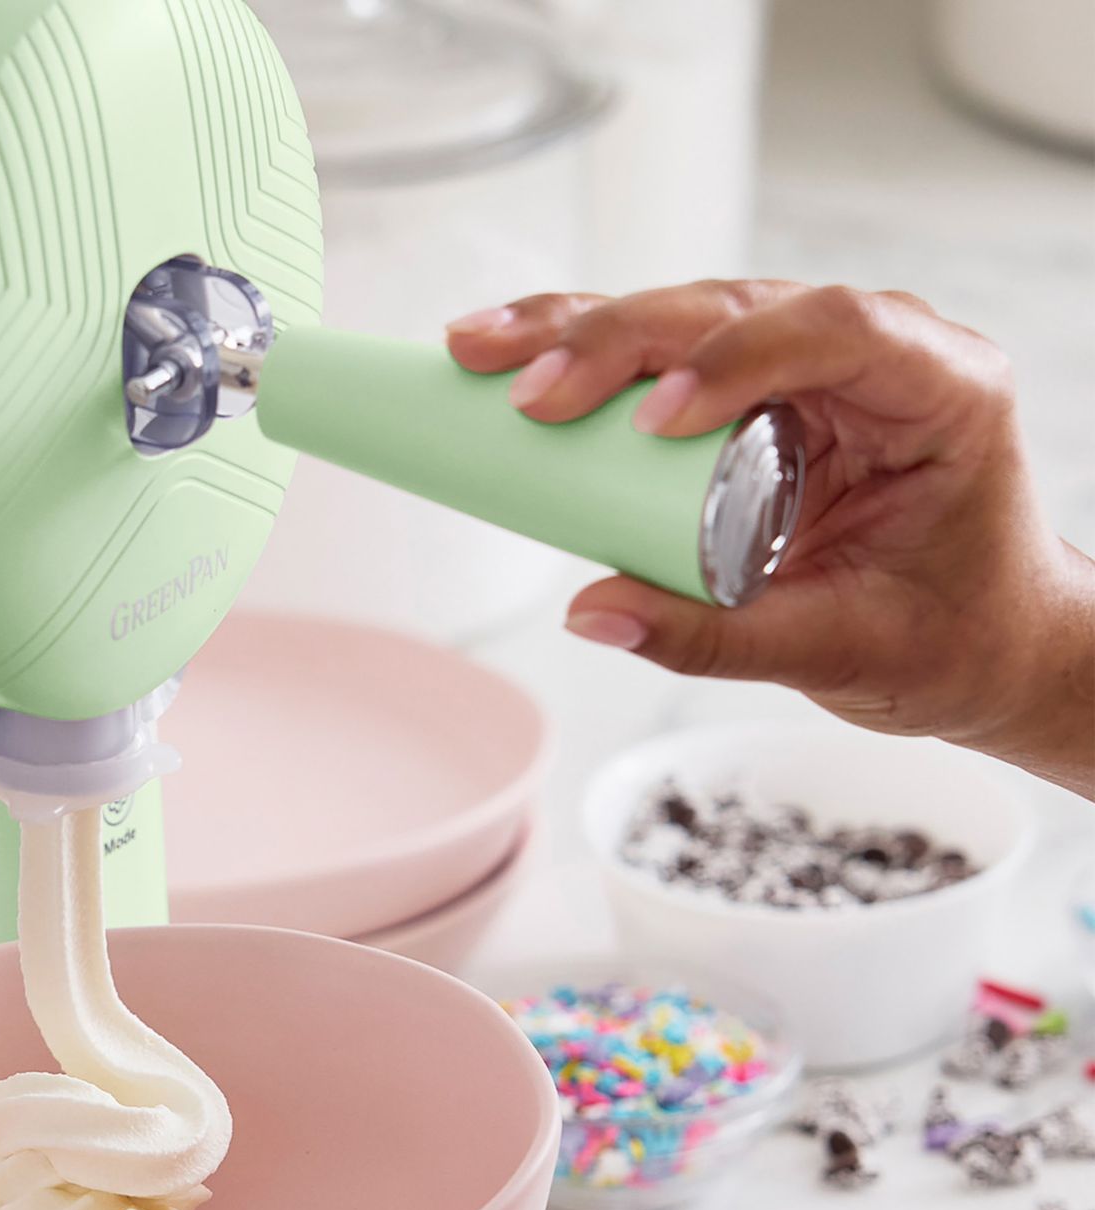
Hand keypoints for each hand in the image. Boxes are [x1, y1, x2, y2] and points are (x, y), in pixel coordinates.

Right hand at [446, 281, 1094, 796]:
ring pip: (689, 314)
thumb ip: (714, 637)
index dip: (740, 358)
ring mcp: (808, 365)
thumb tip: (593, 614)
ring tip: (485, 352)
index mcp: (940, 391)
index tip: (655, 421)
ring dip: (584, 329)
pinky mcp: (753, 392)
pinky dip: (589, 354)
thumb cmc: (946, 636)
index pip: (837, 331)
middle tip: (529, 386)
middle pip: (738, 306)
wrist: (977, 643)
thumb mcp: (838, 650)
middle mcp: (878, 354)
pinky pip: (667, 355)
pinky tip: (515, 355)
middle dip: (624, 338)